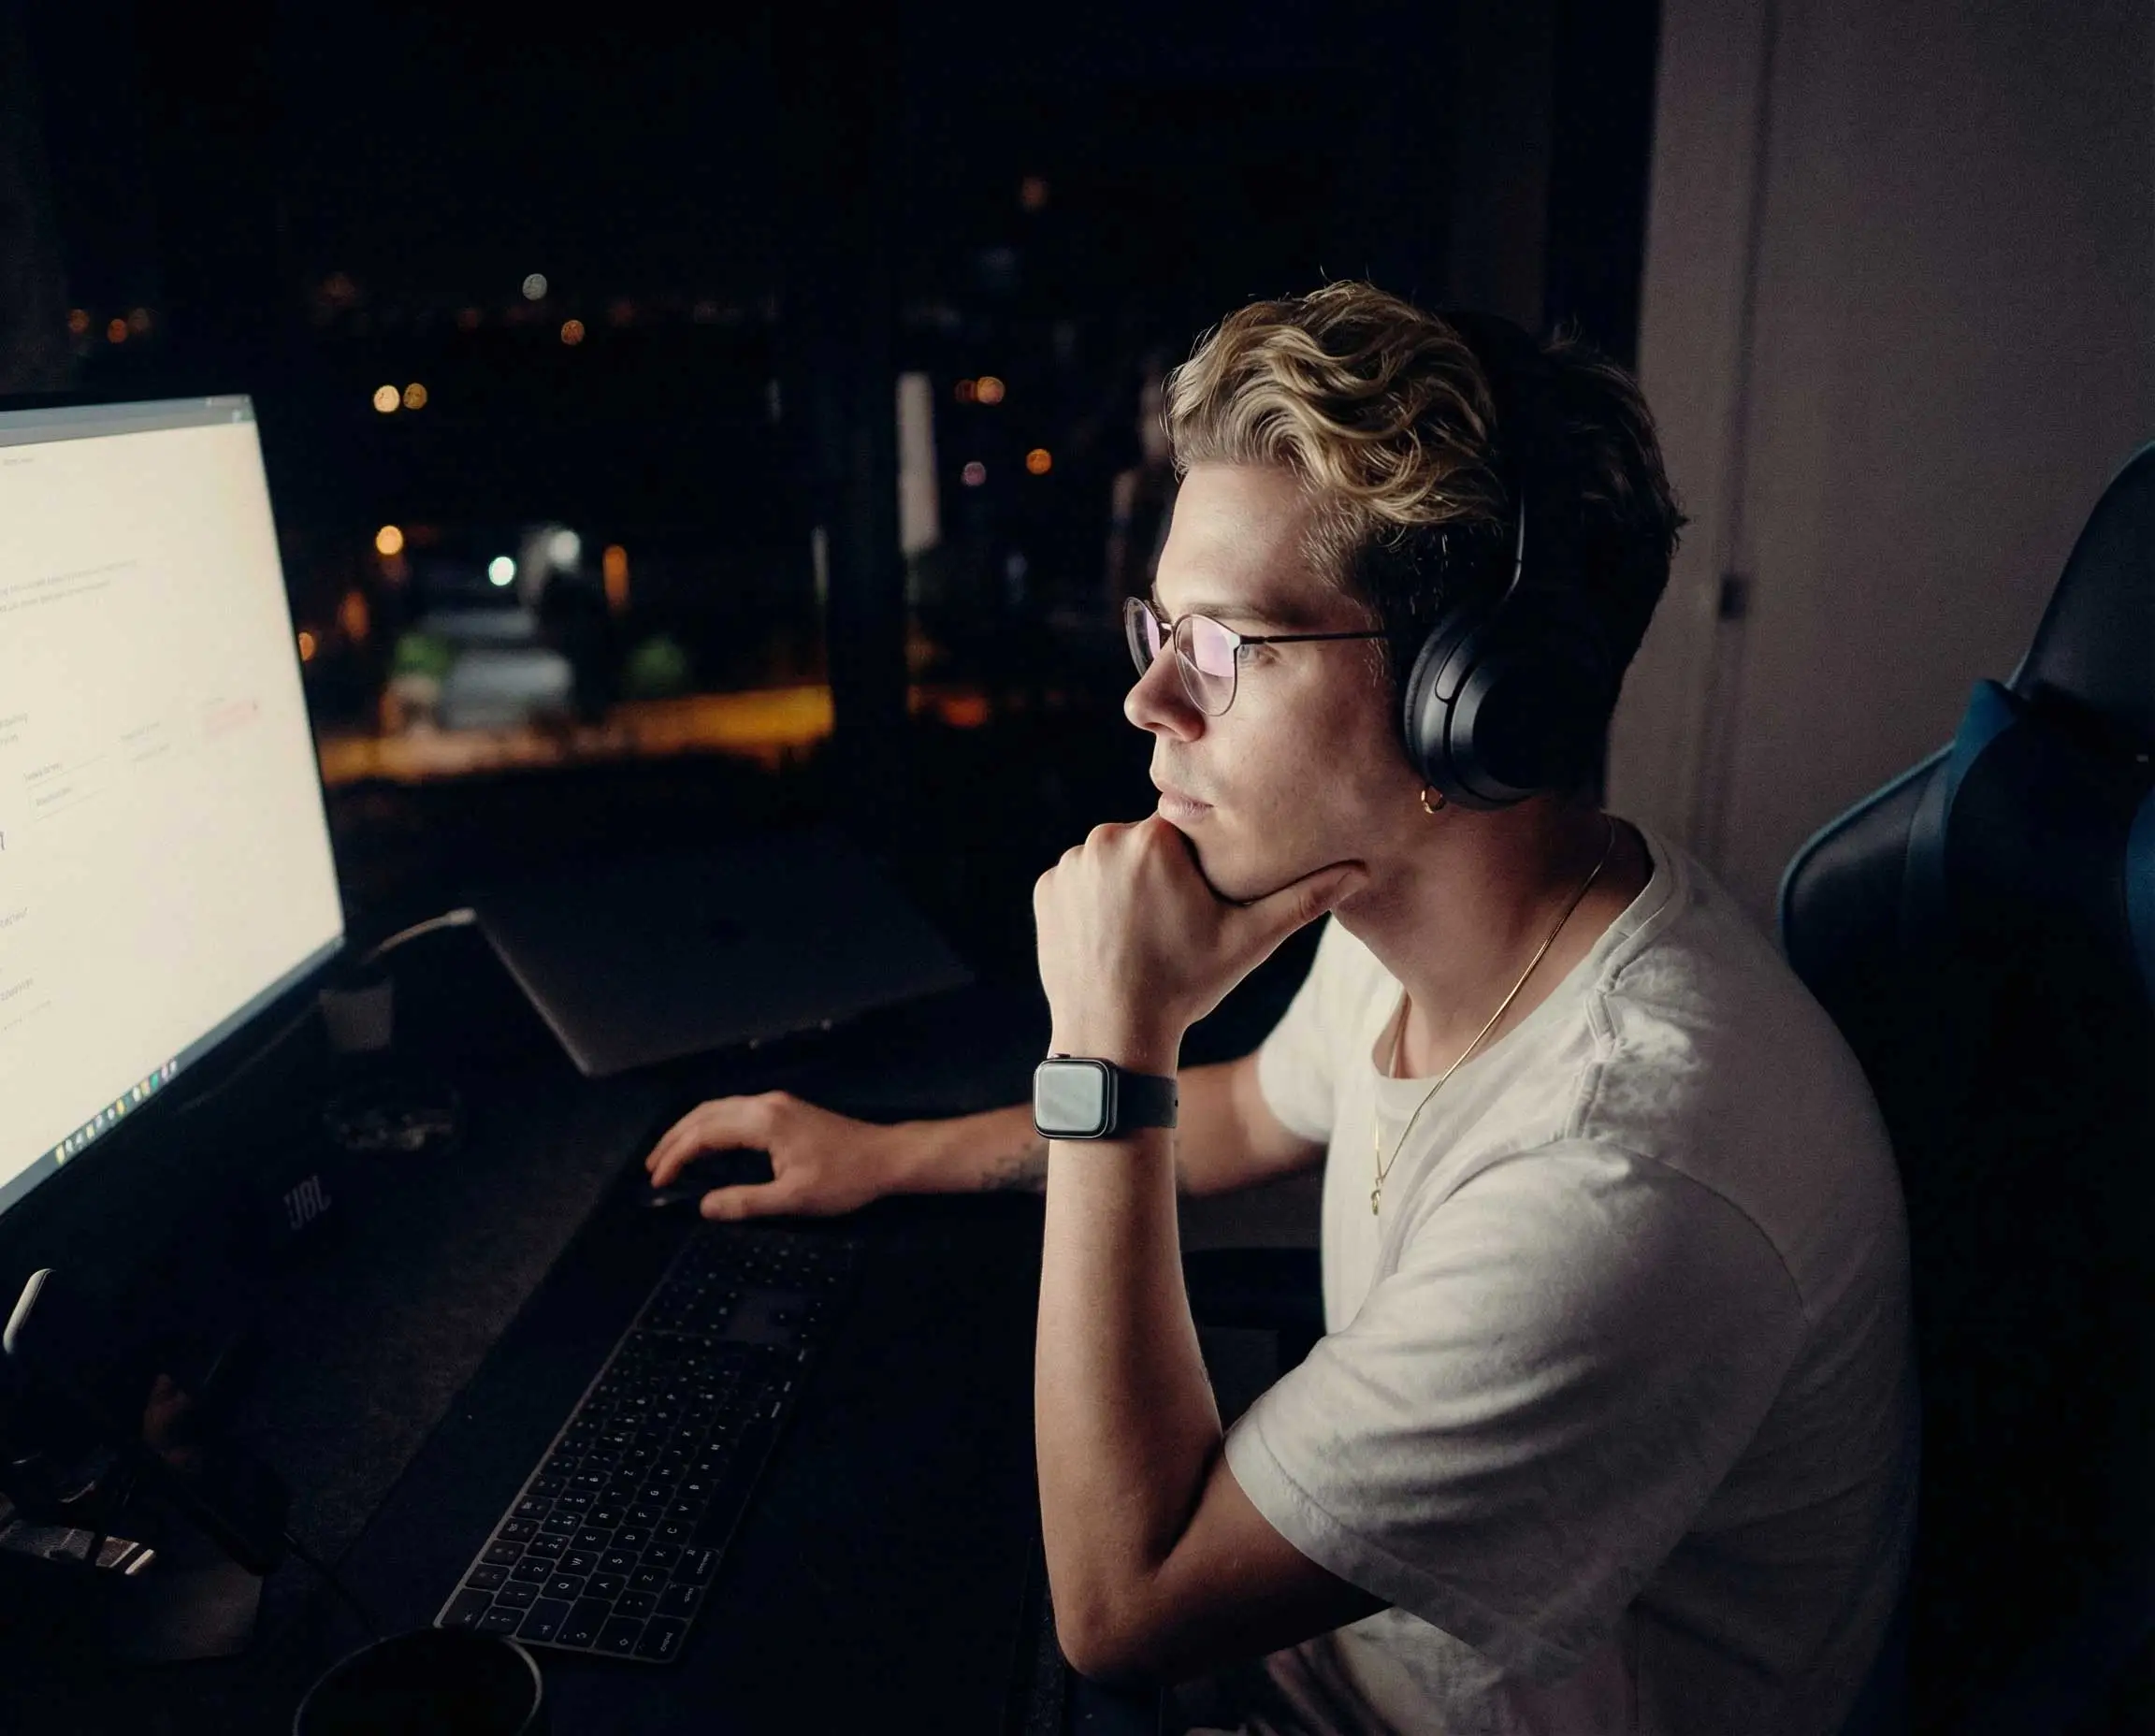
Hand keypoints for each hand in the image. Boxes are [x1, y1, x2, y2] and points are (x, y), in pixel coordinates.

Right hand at [643, 1091, 901, 1220]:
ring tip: (671, 1155)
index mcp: (763, 1121)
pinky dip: (712, 1126)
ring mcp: (777, 1104)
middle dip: (674, 1139)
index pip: (704, 1134)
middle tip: (653, 1167)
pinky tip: (708, 1145)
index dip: (676, 1157)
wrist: (886, 1158)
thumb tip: (705, 1207)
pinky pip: (735, 1111)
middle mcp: (766, 1104)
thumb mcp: (793, 1199)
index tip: (658, 1180)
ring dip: (692, 1130)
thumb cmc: (845, 1178)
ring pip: (720, 1109)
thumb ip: (745, 1202)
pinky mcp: (786, 1110)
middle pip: (705, 1114)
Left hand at [1033, 817, 1363, 1065]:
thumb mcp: (1249, 942)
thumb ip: (1303, 900)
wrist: (1113, 1035)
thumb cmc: (1186, 986)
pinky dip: (1093, 903)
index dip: (1198, 869)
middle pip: (1147, 844)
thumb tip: (1362, 868)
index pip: (1186, 832)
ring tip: (1141, 935)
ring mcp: (1069, 865)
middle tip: (1172, 927)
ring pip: (1112, 861)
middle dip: (1161, 876)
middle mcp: (1104, 838)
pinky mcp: (1045, 889)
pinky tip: (1111, 938)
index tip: (1200, 906)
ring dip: (1126, 887)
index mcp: (1155, 839)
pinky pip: (1078, 881)